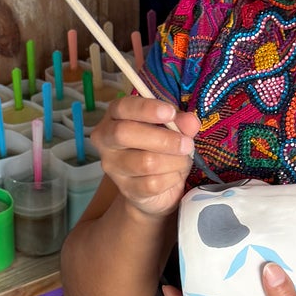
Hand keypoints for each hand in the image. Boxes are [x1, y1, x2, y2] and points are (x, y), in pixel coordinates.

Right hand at [93, 94, 201, 219]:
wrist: (155, 187)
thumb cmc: (160, 148)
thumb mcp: (173, 130)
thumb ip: (181, 123)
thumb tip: (190, 121)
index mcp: (115, 116)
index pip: (123, 107)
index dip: (146, 108)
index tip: (170, 113)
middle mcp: (106, 140)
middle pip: (125, 133)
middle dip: (162, 138)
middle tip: (187, 144)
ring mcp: (112, 166)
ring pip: (144, 162)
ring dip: (173, 161)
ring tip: (184, 160)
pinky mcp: (125, 189)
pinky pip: (152, 183)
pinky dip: (172, 178)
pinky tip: (175, 175)